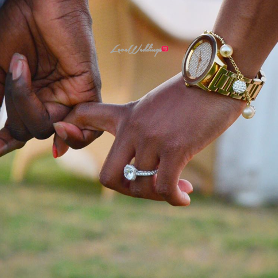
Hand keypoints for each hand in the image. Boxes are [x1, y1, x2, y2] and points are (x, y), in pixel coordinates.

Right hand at [0, 0, 101, 158]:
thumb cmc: (18, 23)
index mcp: (31, 96)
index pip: (20, 130)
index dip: (4, 144)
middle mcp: (52, 99)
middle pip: (34, 131)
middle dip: (17, 109)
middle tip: (14, 70)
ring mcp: (71, 94)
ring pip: (53, 128)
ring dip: (32, 110)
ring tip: (22, 73)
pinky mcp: (88, 85)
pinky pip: (88, 122)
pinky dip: (74, 131)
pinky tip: (58, 123)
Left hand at [52, 73, 243, 205]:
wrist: (218, 79)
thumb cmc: (195, 93)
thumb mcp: (160, 104)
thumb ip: (148, 125)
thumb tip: (153, 155)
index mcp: (127, 114)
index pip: (83, 114)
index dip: (65, 132)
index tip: (59, 148)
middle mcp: (134, 128)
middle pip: (108, 177)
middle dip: (128, 190)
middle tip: (149, 188)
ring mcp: (152, 139)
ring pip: (140, 186)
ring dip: (159, 196)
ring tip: (179, 188)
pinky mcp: (175, 148)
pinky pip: (164, 188)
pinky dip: (175, 198)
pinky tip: (186, 196)